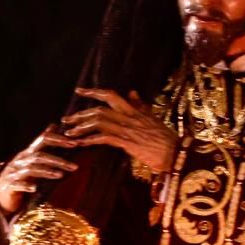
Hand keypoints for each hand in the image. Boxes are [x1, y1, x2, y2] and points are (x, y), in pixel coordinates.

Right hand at [0, 128, 77, 217]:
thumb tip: (54, 125)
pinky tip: (35, 188)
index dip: (58, 140)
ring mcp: (14, 172)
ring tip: (61, 175)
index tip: (75, 143)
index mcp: (29, 152)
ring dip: (46, 172)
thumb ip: (43, 142)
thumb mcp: (32, 156)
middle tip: (74, 166)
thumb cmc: (21, 172)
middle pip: (40, 156)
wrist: (1, 190)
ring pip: (31, 170)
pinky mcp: (9, 185)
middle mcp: (21, 160)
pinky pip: (17, 184)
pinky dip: (26, 185)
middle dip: (58, 160)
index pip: (44, 140)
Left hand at [62, 88, 178, 175]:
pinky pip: (103, 138)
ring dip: (81, 127)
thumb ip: (140, 105)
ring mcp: (127, 129)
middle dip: (80, 113)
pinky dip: (89, 140)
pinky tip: (80, 144)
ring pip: (98, 122)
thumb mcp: (153, 117)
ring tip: (69, 133)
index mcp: (134, 110)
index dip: (93, 92)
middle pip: (99, 109)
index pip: (110, 95)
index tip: (79, 91)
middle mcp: (129, 116)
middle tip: (67, 119)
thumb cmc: (167, 139)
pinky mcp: (127, 142)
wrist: (177, 154)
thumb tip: (132, 91)